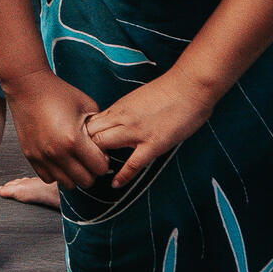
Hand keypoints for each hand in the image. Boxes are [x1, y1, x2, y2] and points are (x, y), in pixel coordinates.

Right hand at [3, 71, 106, 189]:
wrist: (27, 86)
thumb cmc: (57, 93)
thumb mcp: (86, 106)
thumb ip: (99, 128)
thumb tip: (105, 144)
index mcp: (73, 140)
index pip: (100, 168)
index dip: (103, 160)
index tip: (99, 151)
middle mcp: (57, 152)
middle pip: (86, 181)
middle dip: (91, 171)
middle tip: (88, 157)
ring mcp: (42, 156)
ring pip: (67, 183)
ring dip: (74, 174)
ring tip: (73, 159)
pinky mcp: (30, 156)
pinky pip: (48, 178)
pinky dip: (56, 173)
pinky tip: (59, 159)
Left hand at [82, 69, 217, 188]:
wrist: (190, 87)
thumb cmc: (168, 91)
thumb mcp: (136, 99)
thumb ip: (123, 112)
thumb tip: (113, 123)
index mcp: (118, 107)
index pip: (88, 122)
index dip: (82, 135)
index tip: (83, 146)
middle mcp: (122, 118)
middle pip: (89, 134)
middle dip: (84, 147)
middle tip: (86, 160)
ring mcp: (136, 132)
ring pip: (103, 145)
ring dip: (98, 158)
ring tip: (97, 170)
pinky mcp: (153, 144)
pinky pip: (133, 164)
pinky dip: (122, 176)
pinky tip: (115, 184)